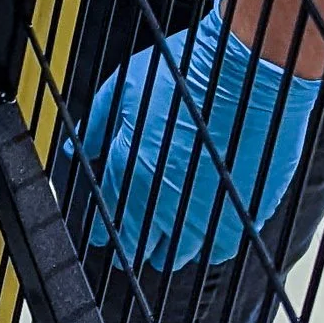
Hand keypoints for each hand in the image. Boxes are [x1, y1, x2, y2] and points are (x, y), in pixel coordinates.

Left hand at [77, 10, 321, 270]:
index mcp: (132, 170)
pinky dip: (214, 244)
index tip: (103, 235)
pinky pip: (225, 244)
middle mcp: (167, 199)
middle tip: (137, 246)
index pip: (112, 220)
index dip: (106, 231)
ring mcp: (209, 210)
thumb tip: (76, 148)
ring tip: (171, 247)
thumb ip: (97, 125)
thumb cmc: (189, 71)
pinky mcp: (246, 210)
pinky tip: (209, 237)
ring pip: (186, 252)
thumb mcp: (123, 89)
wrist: (247, 70)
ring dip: (175, 250)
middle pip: (147, 245)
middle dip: (138, 246)